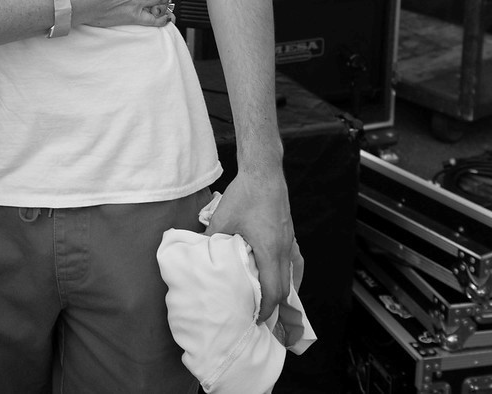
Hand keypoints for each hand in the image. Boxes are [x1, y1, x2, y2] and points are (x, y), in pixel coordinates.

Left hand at [206, 169, 299, 322]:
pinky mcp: (289, 234)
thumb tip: (196, 254)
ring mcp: (289, 241)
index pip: (273, 290)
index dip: (266, 308)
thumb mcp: (222, 220)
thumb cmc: (245, 195)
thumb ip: (209, 240)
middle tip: (260, 316)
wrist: (264, 173)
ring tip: (270, 301)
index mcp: (269, 251)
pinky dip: (290, 274)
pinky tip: (282, 277)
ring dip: (282, 290)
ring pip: (292, 275)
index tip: (256, 319)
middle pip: (285, 287)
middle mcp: (284, 249)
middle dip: (274, 305)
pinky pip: (294, 261)